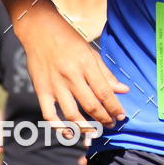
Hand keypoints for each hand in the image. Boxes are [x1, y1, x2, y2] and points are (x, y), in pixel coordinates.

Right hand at [17, 4, 128, 132]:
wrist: (39, 30)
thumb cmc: (68, 39)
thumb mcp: (91, 52)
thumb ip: (106, 74)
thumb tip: (123, 90)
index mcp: (86, 65)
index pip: (105, 93)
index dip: (115, 108)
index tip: (121, 116)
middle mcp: (71, 76)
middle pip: (91, 106)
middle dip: (104, 119)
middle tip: (111, 124)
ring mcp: (55, 85)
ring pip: (72, 114)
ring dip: (86, 127)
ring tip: (95, 131)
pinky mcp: (41, 90)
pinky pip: (49, 115)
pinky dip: (59, 128)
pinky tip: (70, 134)